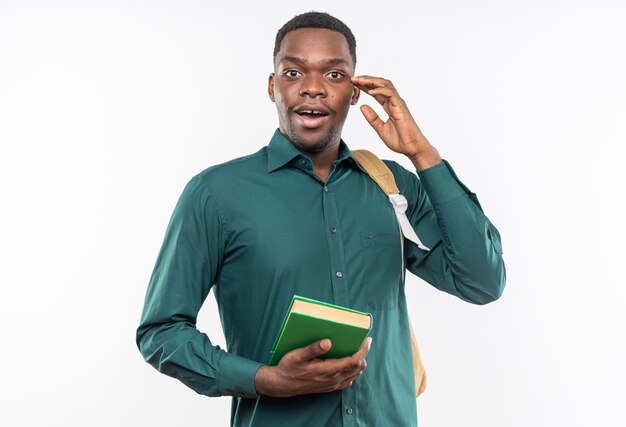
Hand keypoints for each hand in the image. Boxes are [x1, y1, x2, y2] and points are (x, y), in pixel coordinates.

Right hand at [254, 337, 371, 397]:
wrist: (282, 384)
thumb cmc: (289, 367)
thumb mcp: (297, 355)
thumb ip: (313, 348)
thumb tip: (328, 341)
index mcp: (327, 370)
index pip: (352, 361)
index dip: (362, 351)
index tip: (367, 340)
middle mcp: (332, 379)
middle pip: (357, 368)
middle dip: (363, 355)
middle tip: (363, 342)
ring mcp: (331, 385)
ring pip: (354, 375)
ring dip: (359, 364)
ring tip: (358, 351)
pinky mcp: (329, 387)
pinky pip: (347, 381)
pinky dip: (353, 372)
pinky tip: (349, 365)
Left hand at [351, 75, 441, 169]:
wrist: (412, 148)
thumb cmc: (400, 140)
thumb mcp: (380, 129)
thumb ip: (372, 118)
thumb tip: (362, 107)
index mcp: (390, 106)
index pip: (376, 92)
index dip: (365, 86)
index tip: (354, 84)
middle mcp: (394, 102)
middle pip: (380, 84)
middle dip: (367, 80)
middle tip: (354, 79)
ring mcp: (398, 103)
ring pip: (386, 85)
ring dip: (372, 81)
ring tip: (360, 80)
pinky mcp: (401, 107)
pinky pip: (391, 94)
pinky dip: (380, 90)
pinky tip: (370, 91)